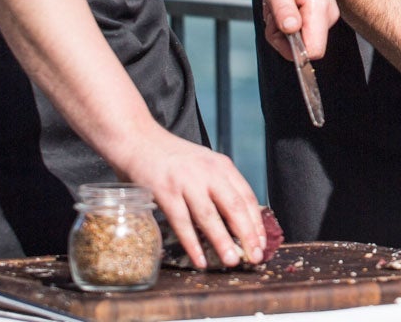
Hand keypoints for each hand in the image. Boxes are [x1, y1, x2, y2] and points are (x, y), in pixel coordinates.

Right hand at [113, 127, 264, 269]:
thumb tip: (236, 221)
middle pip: (234, 207)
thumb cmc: (172, 157)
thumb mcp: (204, 164)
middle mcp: (208, 172)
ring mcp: (186, 182)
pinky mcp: (165, 192)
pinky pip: (182, 223)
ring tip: (232, 261)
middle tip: (255, 257)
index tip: (262, 243)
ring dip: (223, 242)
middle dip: (247, 235)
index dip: (256, 222)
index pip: (247, 197)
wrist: (139, 139)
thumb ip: (219, 186)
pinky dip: (193, 244)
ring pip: (209, 217)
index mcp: (221, 166)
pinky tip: (201, 259)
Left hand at [256, 0, 339, 61]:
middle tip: (271, 12)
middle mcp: (329, 13)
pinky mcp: (320, 11)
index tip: (276, 30)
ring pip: (301, 39)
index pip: (314, 51)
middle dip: (282, 36)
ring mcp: (326, 12)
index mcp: (320, 7)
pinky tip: (282, 2)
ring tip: (276, 3)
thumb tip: (291, 31)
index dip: (292, 50)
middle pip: (306, 47)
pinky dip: (286, 20)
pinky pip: (301, 28)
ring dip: (281, 27)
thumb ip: (284, 10)